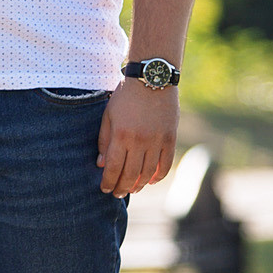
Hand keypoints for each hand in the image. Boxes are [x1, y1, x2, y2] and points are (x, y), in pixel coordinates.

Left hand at [97, 81, 178, 195]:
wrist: (152, 79)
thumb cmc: (125, 96)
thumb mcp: (108, 115)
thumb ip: (104, 140)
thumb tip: (102, 164)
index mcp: (122, 135)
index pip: (114, 168)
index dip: (108, 182)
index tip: (104, 189)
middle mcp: (140, 141)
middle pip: (130, 174)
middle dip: (122, 187)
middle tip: (117, 194)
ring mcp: (157, 141)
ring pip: (148, 172)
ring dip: (139, 184)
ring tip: (132, 189)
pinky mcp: (170, 139)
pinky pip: (166, 164)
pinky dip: (158, 176)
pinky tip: (150, 180)